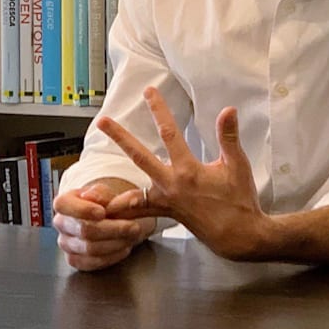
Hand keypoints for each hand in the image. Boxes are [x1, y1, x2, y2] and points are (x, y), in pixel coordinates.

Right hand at [52, 179, 155, 270]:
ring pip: (90, 248)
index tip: (103, 212)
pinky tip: (124, 248)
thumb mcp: (105, 193)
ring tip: (133, 237)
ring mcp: (66, 244)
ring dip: (116, 243)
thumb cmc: (102, 204)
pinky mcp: (74, 260)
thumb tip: (105, 198)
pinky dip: (112, 256)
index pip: (64, 205)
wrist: (104, 219)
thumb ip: (104, 194)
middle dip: (113, 229)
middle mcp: (61, 223)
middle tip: (134, 227)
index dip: (83, 209)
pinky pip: (92, 263)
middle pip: (84, 230)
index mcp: (64, 203)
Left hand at [97, 87, 267, 260]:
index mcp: (188, 171)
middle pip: (139, 156)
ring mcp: (166, 201)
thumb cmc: (240, 200)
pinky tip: (108, 211)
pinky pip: (141, 212)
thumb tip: (228, 110)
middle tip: (103, 121)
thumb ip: (229, 137)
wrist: (239, 236)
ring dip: (112, 186)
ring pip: (133, 191)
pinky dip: (125, 211)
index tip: (149, 92)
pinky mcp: (166, 213)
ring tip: (89, 188)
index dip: (159, 110)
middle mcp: (171, 185)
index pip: (170, 133)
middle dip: (120, 137)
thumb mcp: (237, 166)